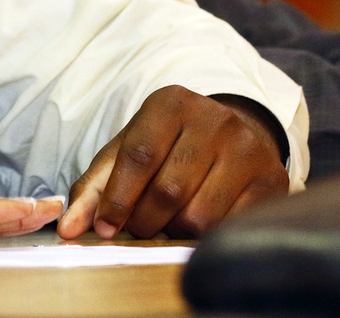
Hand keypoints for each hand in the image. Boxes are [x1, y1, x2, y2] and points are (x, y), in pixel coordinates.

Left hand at [58, 86, 287, 239]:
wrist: (229, 136)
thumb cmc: (167, 147)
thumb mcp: (127, 153)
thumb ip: (93, 189)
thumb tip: (67, 228)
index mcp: (170, 103)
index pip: (138, 156)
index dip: (117, 199)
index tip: (104, 228)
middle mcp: (214, 119)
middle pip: (168, 191)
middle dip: (144, 220)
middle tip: (137, 228)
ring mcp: (248, 148)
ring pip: (199, 216)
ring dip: (173, 232)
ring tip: (165, 224)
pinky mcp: (273, 180)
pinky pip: (230, 227)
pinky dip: (205, 237)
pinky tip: (195, 226)